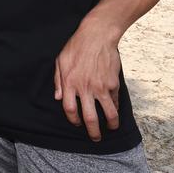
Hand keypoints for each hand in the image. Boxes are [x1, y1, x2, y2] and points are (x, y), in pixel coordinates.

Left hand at [54, 25, 121, 141]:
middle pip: (90, 118)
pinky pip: (115, 100)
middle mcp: (86, 88)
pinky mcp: (113, 83)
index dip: (73, 120)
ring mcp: (101, 87)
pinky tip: (114, 110)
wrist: (98, 35)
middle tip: (95, 137)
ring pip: (109, 113)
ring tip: (111, 128)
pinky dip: (115, 108)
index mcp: (70, 83)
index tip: (77, 123)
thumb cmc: (77, 46)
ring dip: (111, 124)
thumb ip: (58, 81)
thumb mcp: (60, 61)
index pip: (70, 110)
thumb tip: (58, 98)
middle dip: (94, 132)